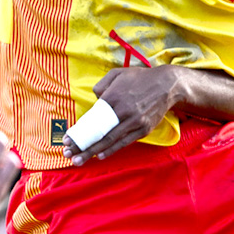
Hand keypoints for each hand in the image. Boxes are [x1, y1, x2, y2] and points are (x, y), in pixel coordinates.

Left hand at [62, 67, 187, 163]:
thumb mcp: (118, 73)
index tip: (66, 140)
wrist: (167, 85)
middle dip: (82, 146)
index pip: (91, 118)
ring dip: (93, 152)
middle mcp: (123, 110)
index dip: (78, 131)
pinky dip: (112, 150)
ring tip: (79, 160)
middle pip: (99, 133)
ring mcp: (134, 121)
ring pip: (110, 140)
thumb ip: (101, 85)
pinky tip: (100, 156)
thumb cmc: (140, 79)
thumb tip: (94, 99)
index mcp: (113, 96)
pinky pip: (125, 142)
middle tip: (68, 154)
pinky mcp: (144, 129)